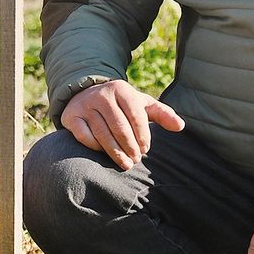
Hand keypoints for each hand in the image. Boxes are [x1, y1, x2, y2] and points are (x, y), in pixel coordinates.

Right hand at [60, 79, 184, 168]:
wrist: (85, 93)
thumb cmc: (120, 103)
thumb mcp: (141, 104)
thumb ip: (162, 114)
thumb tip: (181, 126)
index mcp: (122, 89)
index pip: (135, 115)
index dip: (142, 135)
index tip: (145, 149)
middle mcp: (102, 95)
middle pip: (119, 127)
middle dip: (130, 146)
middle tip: (136, 160)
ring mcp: (85, 105)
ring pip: (103, 134)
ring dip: (116, 152)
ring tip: (126, 164)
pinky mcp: (72, 117)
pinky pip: (85, 136)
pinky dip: (96, 147)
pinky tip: (104, 154)